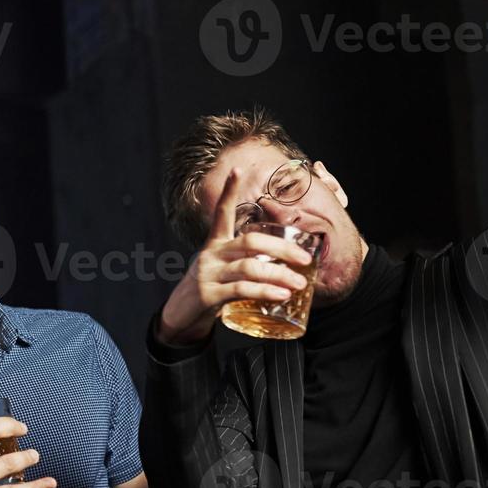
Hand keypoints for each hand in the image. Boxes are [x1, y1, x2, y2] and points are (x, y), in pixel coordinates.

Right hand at [156, 168, 314, 346]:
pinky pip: (241, 290)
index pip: (221, 213)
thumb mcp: (225, 270)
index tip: (237, 170)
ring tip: (300, 284)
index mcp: (215, 244)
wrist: (181, 317)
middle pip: (251, 242)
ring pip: (250, 267)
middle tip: (306, 259)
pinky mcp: (207, 295)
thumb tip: (289, 266)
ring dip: (280, 275)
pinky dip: (264, 292)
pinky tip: (281, 295)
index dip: (228, 191)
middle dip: (283, 249)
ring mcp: (208, 274)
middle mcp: (211, 254)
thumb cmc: (211, 290)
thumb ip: (249, 263)